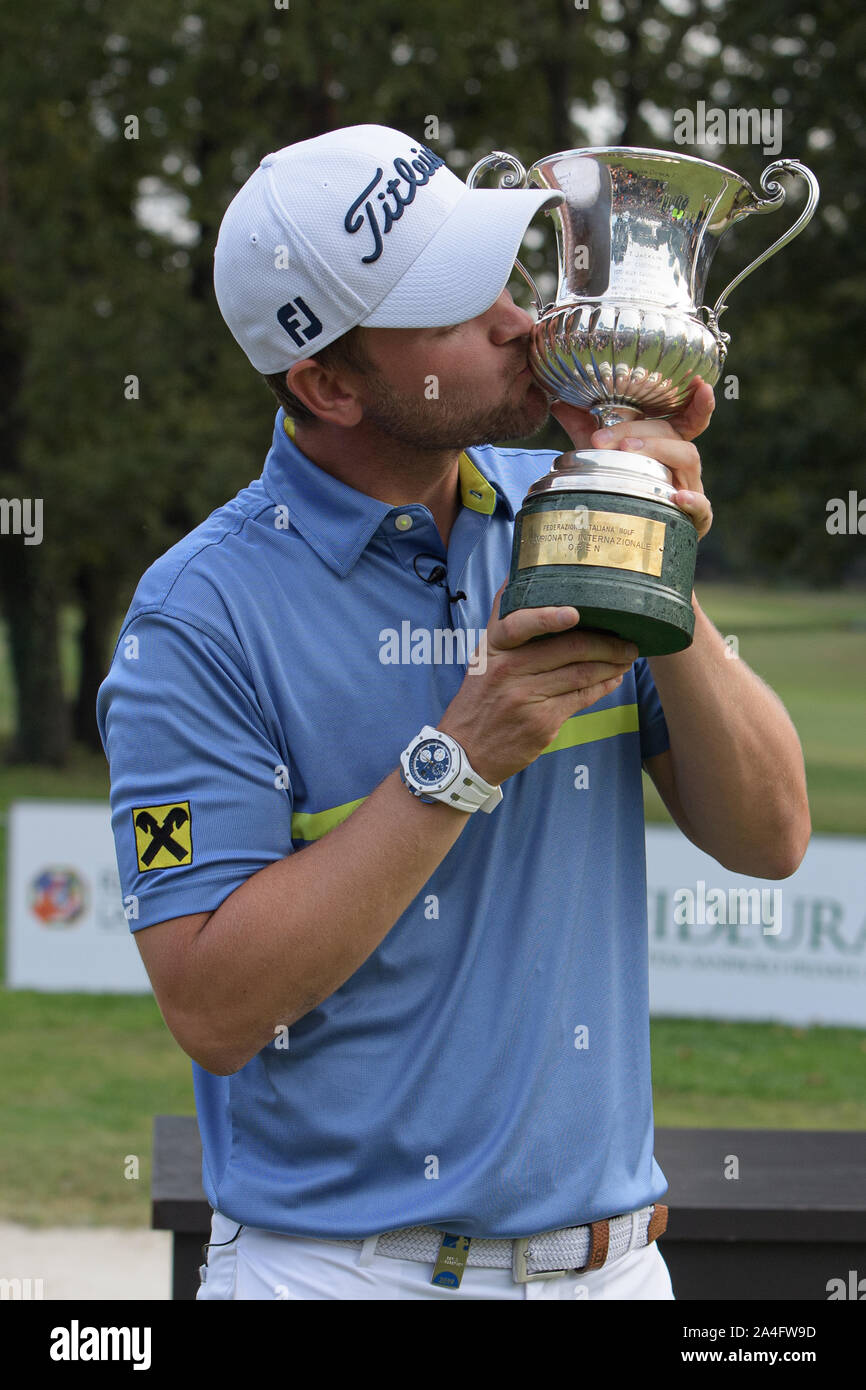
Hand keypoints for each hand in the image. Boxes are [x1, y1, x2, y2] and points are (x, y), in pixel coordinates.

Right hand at [438, 584, 637, 785]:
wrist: (466, 751)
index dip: (548, 617)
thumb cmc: (480, 698)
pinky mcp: (542, 722)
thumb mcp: (482, 657)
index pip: (519, 624)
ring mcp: (526, 697)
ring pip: (581, 673)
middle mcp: (508, 670)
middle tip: (629, 641)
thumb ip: (504, 624)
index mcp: (494, 648)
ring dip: (611, 664)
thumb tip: (519, 578)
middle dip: (606, 644)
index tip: (575, 613)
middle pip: (568, 648)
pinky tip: (614, 679)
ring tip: (627, 657)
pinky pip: (581, 698)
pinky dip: (603, 687)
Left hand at [549, 377, 715, 540]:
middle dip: (637, 430)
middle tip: (600, 439)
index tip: (699, 382)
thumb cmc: (624, 490)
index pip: (689, 418)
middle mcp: (683, 462)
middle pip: (672, 434)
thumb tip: (558, 404)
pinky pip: (702, 509)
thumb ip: (585, 430)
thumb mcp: (603, 456)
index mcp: (668, 444)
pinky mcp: (695, 519)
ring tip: (626, 450)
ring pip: (687, 459)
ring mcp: (692, 488)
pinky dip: (693, 501)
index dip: (698, 401)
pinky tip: (677, 497)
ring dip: (658, 450)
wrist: (632, 536)